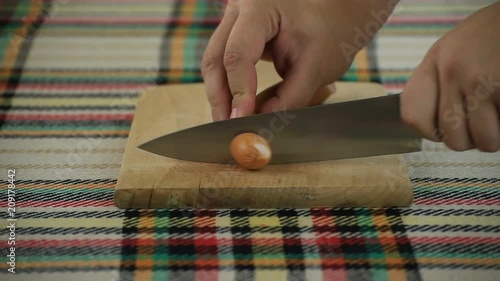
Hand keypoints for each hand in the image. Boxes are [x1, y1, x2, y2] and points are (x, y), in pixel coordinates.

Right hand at [202, 0, 398, 120]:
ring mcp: (234, 19)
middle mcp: (239, 8)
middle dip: (221, 98)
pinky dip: (229, 87)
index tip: (241, 120)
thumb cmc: (331, 31)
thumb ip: (288, 99)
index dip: (239, 91)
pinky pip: (224, 63)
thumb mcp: (316, 68)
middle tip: (228, 128)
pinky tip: (236, 108)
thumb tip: (260, 124)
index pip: (238, 54)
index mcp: (259, 7)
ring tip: (231, 123)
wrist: (337, 12)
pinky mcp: (236, 33)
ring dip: (222, 96)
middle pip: (216, 58)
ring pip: (215, 62)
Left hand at [401, 2, 499, 151]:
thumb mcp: (453, 48)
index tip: (445, 127)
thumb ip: (438, 82)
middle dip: (472, 137)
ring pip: (486, 141)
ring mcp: (483, 82)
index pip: (413, 116)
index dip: (431, 131)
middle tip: (484, 119)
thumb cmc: (492, 33)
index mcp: (436, 62)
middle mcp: (453, 72)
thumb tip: (429, 127)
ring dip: (497, 134)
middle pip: (453, 139)